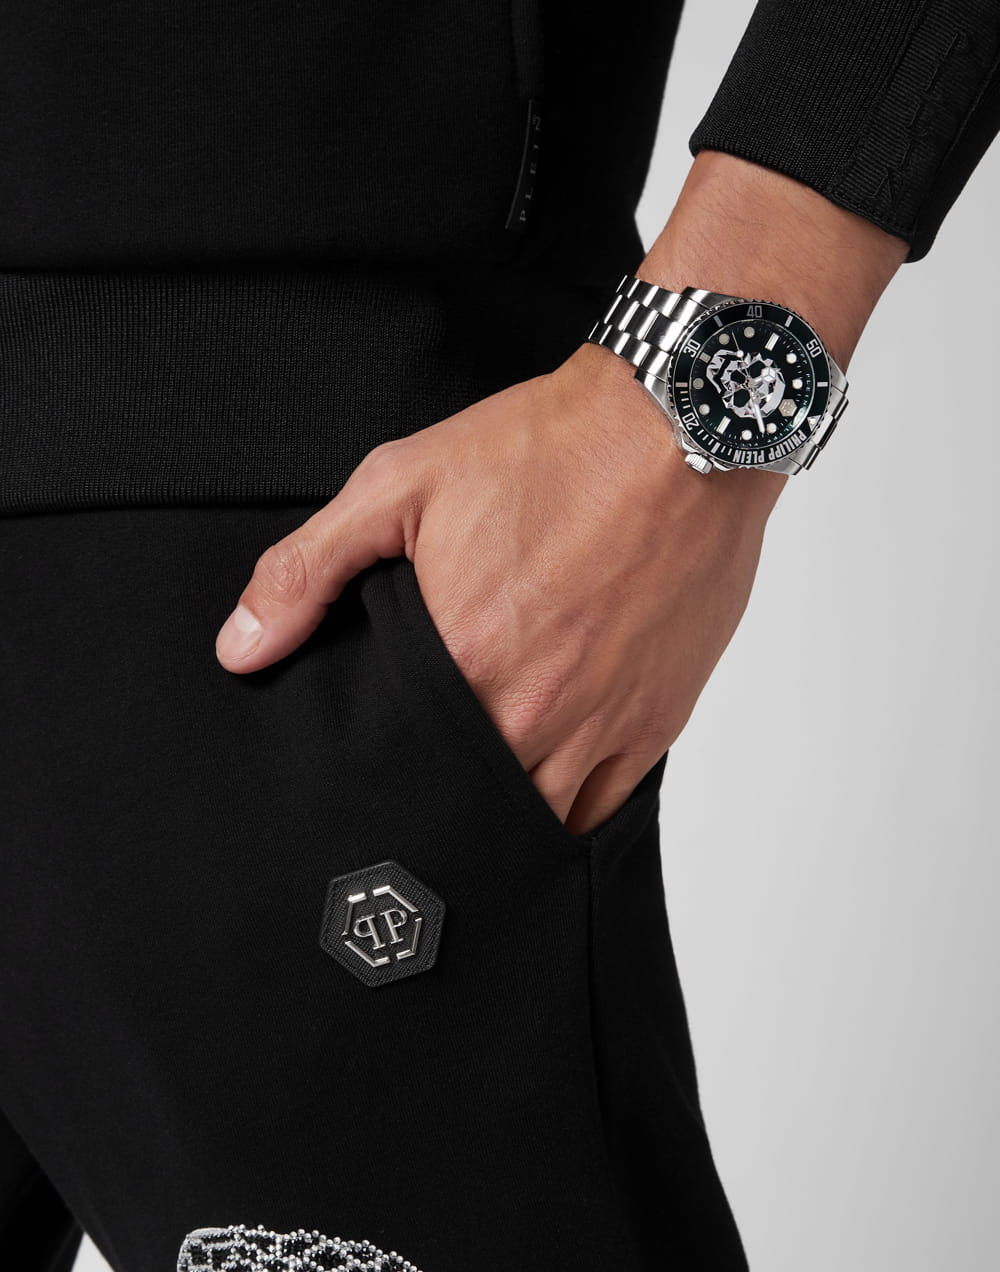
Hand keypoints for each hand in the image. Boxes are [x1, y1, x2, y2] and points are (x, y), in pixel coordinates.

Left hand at [214, 339, 783, 835]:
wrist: (677, 428)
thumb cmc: (547, 450)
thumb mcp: (401, 484)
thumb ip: (309, 569)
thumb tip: (239, 648)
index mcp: (465, 663)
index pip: (404, 771)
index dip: (381, 789)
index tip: (366, 789)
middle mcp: (536, 709)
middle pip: (474, 808)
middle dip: (441, 815)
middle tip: (418, 807)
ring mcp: (604, 722)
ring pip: (541, 821)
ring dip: (503, 819)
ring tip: (473, 808)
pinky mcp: (658, 717)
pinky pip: (608, 808)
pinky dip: (571, 810)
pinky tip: (545, 792)